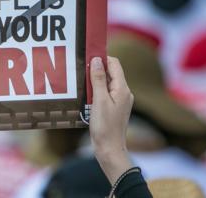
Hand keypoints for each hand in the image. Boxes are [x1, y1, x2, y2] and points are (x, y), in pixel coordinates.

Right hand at [89, 56, 133, 183]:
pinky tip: (85, 94)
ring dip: (95, 80)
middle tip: (81, 67)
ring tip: (81, 80)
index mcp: (122, 89)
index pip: (114, 64)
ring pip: (106, 82)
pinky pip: (104, 92)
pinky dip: (95, 90)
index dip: (102, 58)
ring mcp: (119, 100)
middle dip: (97, 68)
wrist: (109, 149)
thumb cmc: (105, 126)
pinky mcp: (113, 107)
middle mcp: (123, 92)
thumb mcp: (99, 100)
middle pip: (111, 72)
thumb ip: (98, 80)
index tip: (88, 56)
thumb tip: (97, 60)